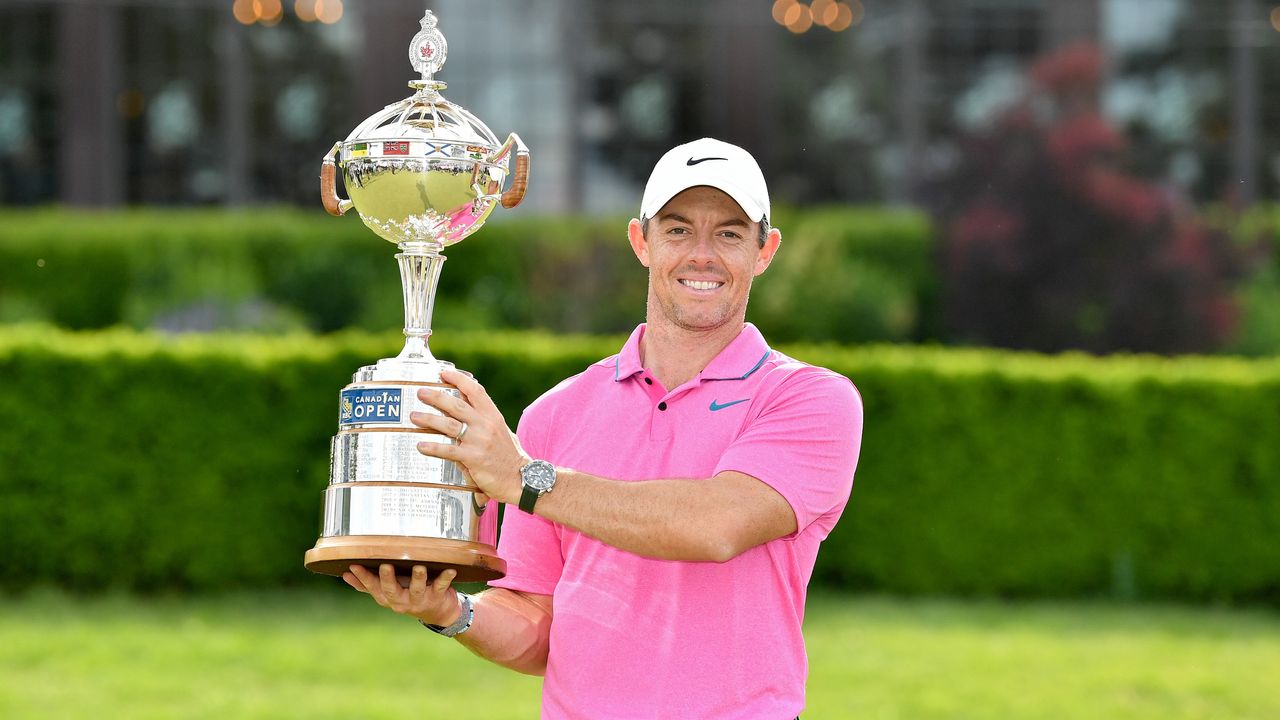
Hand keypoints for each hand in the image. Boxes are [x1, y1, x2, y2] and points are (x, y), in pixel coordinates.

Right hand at [342, 564, 460, 625]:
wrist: (439, 613)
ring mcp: (420, 600)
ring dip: (418, 578)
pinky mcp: (437, 596)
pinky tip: (451, 570)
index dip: (363, 578)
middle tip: (385, 566)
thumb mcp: (388, 592)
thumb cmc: (410, 595)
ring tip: (419, 567)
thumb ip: (368, 585)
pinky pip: (441, 586)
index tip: (353, 566)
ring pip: (417, 589)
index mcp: (387, 598)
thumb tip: (345, 575)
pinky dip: (446, 578)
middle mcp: (401, 601)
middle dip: (387, 578)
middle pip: (392, 590)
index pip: (372, 588)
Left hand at [410, 369, 528, 504]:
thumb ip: (484, 420)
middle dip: (436, 397)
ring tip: (414, 416)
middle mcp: (486, 425)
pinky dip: (433, 447)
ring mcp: (479, 441)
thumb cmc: (510, 456)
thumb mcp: (501, 431)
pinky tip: (421, 445)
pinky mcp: (473, 458)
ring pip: (449, 425)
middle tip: (420, 392)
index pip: (475, 391)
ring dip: (429, 419)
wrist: (522, 479)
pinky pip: (449, 450)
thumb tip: (465, 408)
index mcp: (493, 416)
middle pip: (456, 405)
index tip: (444, 373)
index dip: (458, 379)